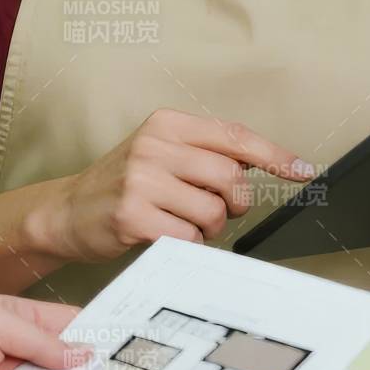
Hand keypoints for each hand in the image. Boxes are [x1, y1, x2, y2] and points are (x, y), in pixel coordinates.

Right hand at [33, 108, 318, 264]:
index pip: (234, 136)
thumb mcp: (160, 153)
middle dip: (234, 203)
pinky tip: (165, 236)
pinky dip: (187, 245)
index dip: (274, 156)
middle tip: (215, 211)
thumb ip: (204, 155)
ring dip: (207, 229)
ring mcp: (141, 180)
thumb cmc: (123, 184)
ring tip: (180, 223)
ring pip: (212, 212)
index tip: (302, 171)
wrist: (66, 211)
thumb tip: (259, 169)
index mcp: (167, 124)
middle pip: (230, 178)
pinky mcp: (132, 216)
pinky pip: (188, 239)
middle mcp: (154, 145)